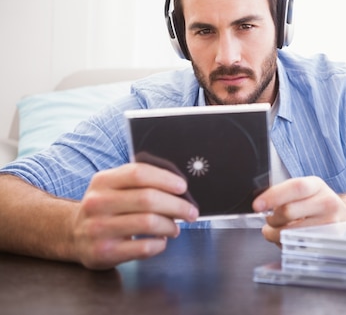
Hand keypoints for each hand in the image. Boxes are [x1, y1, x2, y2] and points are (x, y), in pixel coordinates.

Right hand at [73, 163, 198, 269]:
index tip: (183, 187)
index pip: (138, 173)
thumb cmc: (105, 208)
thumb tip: (179, 187)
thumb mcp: (113, 187)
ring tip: (175, 228)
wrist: (72, 234)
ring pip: (148, 223)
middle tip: (191, 212)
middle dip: (177, 206)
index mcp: (102, 181)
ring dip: (170, 225)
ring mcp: (98, 228)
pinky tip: (160, 241)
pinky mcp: (104, 252)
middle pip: (148, 199)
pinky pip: (143, 247)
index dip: (165, 179)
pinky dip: (159, 244)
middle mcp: (97, 203)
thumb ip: (140, 182)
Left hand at [252, 176, 345, 244]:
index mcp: (317, 186)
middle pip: (289, 212)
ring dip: (275, 233)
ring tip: (277, 229)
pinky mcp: (326, 242)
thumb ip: (284, 193)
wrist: (344, 216)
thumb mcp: (306, 189)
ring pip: (290, 232)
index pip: (295, 188)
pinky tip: (289, 237)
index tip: (257, 205)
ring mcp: (328, 224)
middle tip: (270, 219)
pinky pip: (296, 246)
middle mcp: (326, 203)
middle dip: (272, 218)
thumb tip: (261, 204)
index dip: (274, 196)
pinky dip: (285, 244)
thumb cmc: (318, 202)